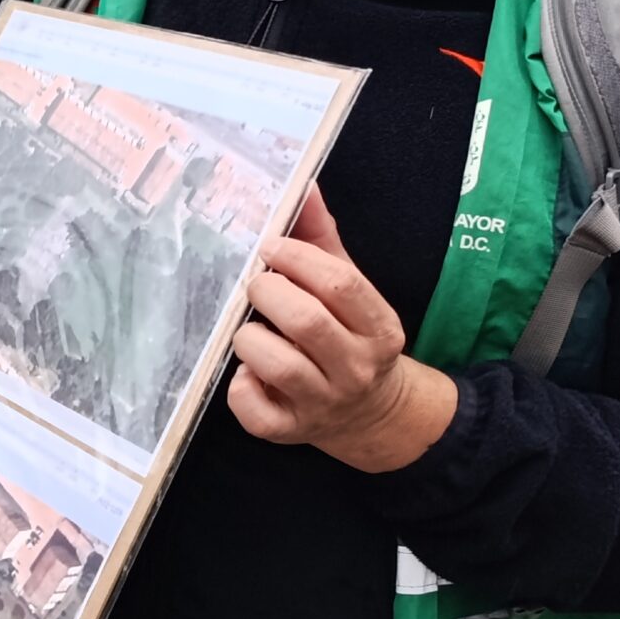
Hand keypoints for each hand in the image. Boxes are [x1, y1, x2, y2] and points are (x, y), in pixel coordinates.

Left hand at [229, 186, 456, 472]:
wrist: (370, 412)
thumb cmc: (347, 335)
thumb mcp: (348, 289)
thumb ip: (322, 241)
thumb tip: (303, 187)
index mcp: (379, 327)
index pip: (339, 285)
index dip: (296, 258)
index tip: (268, 248)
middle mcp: (356, 367)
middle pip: (306, 321)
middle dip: (267, 293)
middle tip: (254, 286)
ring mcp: (324, 402)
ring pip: (277, 365)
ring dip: (249, 337)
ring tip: (250, 328)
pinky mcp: (290, 431)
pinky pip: (253, 409)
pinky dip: (241, 386)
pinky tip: (248, 372)